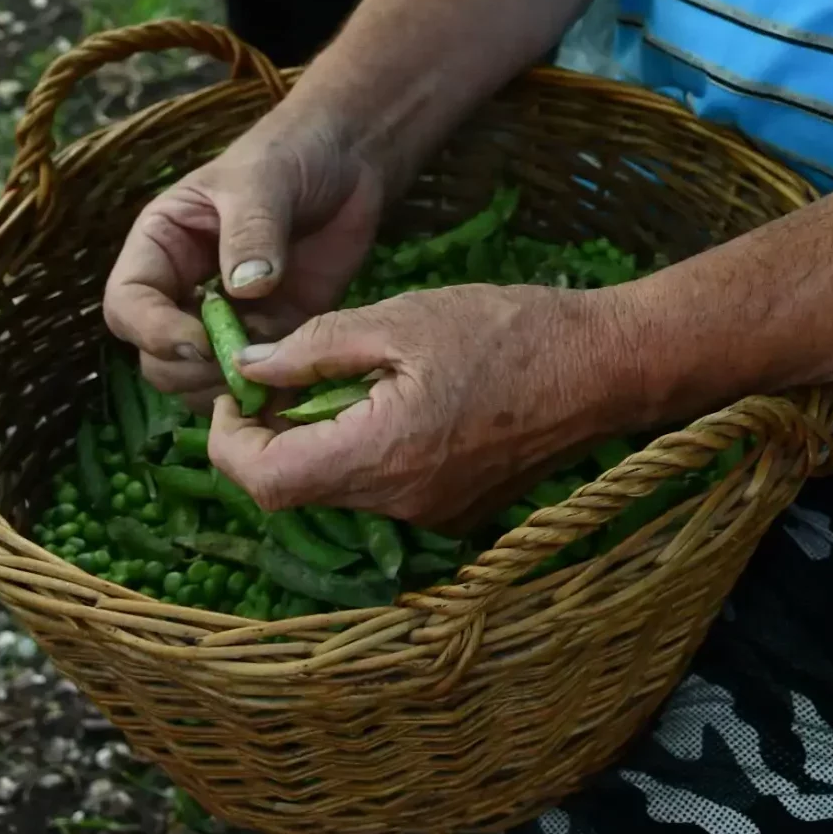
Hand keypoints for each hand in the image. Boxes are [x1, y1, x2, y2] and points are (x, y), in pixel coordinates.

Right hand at [102, 106, 385, 403]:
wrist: (349, 161)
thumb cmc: (290, 155)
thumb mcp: (264, 181)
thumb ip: (251, 232)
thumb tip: (245, 289)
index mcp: (161, 248)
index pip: (127, 305)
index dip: (152, 331)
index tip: (199, 338)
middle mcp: (183, 289)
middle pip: (156, 356)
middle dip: (192, 366)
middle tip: (243, 357)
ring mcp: (228, 318)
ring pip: (200, 379)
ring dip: (229, 383)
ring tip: (274, 357)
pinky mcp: (273, 334)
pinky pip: (255, 378)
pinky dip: (271, 386)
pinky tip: (300, 367)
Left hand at [206, 284, 612, 523]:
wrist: (603, 367)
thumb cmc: (506, 330)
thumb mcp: (400, 318)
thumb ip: (315, 347)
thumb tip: (251, 368)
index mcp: (380, 454)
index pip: (264, 481)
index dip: (229, 440)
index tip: (236, 391)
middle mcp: (400, 504)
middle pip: (297, 489)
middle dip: (274, 433)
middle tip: (284, 373)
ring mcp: (430, 516)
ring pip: (340, 489)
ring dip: (321, 440)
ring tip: (346, 376)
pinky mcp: (455, 511)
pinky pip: (384, 490)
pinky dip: (366, 449)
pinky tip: (395, 399)